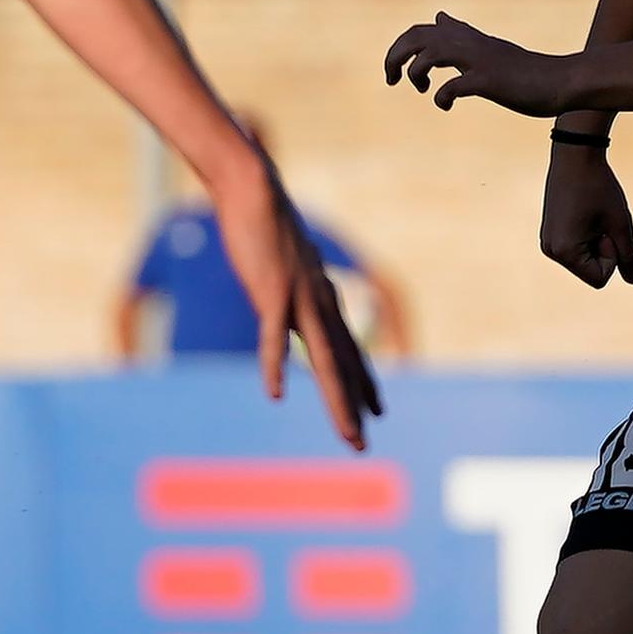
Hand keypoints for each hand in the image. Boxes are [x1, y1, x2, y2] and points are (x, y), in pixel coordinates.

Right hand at [202, 151, 382, 448]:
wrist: (254, 190)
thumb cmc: (265, 225)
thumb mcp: (286, 265)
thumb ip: (290, 288)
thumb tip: (288, 301)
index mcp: (323, 299)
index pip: (349, 349)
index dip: (364, 382)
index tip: (378, 409)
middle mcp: (320, 303)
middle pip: (343, 364)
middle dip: (355, 406)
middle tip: (364, 443)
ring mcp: (299, 298)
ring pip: (324, 360)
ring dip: (337, 401)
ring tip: (349, 434)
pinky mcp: (272, 290)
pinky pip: (272, 336)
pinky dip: (274, 365)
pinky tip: (275, 393)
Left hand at [384, 13, 572, 115]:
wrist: (562, 81)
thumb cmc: (526, 70)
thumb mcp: (488, 47)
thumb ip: (462, 35)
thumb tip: (439, 18)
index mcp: (468, 39)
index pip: (423, 30)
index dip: (402, 47)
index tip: (399, 69)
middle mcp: (470, 44)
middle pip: (417, 37)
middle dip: (395, 56)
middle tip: (392, 79)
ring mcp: (479, 61)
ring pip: (430, 54)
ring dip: (415, 72)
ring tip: (420, 88)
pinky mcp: (489, 81)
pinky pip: (453, 86)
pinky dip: (441, 97)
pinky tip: (446, 105)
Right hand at [542, 144, 632, 288]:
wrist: (575, 155)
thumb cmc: (599, 187)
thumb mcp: (620, 223)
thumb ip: (628, 255)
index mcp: (564, 252)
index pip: (599, 279)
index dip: (612, 255)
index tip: (606, 228)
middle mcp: (550, 250)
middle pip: (590, 271)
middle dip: (603, 248)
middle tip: (600, 218)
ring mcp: (548, 241)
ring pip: (585, 259)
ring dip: (596, 241)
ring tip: (592, 213)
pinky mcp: (550, 232)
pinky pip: (576, 247)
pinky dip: (587, 234)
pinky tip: (585, 211)